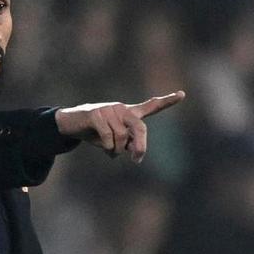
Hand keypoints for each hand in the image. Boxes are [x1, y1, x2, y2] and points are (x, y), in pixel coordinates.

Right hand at [55, 91, 185, 162]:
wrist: (70, 123)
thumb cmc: (94, 132)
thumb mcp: (113, 140)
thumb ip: (127, 144)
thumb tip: (133, 151)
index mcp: (128, 113)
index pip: (151, 106)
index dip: (167, 101)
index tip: (182, 94)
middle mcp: (122, 109)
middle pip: (139, 128)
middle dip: (140, 146)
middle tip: (136, 159)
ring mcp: (109, 110)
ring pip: (121, 137)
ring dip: (115, 150)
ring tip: (108, 150)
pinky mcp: (96, 114)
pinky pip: (108, 136)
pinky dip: (106, 146)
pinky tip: (100, 145)